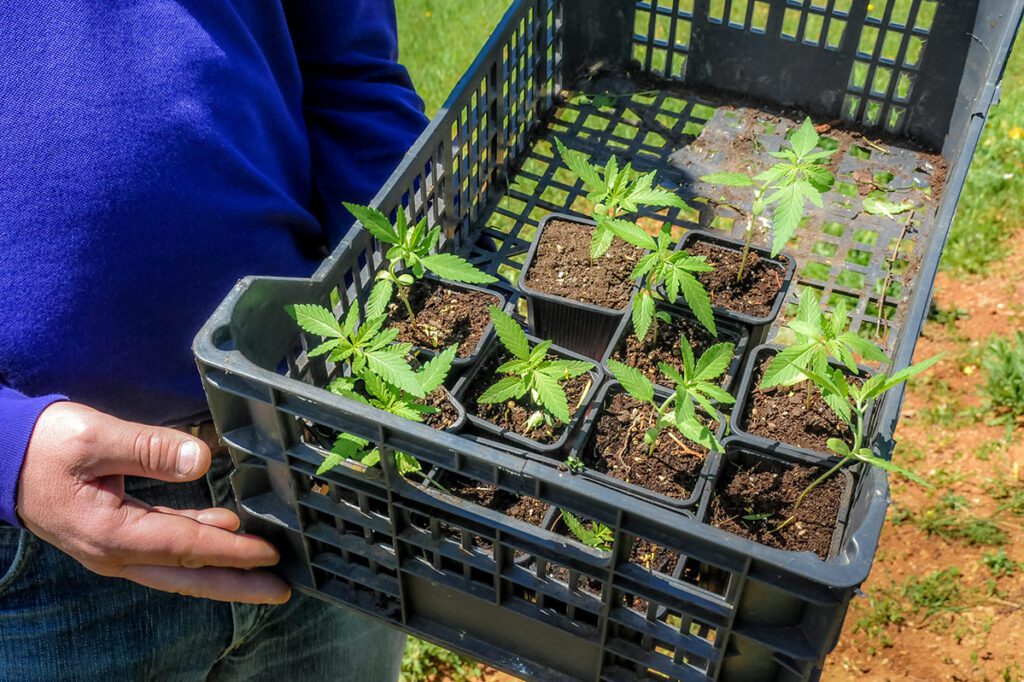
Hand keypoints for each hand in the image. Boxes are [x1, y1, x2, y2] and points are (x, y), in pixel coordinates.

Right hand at [17, 402, 289, 603]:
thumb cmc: (43, 446)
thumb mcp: (94, 437)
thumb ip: (149, 448)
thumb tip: (201, 459)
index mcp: (113, 533)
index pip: (186, 546)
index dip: (232, 552)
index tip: (270, 554)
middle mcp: (116, 552)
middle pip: (189, 573)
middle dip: (237, 584)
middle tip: (281, 591)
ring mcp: (115, 548)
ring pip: (180, 566)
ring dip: (223, 569)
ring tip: (264, 570)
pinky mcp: (116, 535)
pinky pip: (166, 548)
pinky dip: (198, 543)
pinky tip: (224, 530)